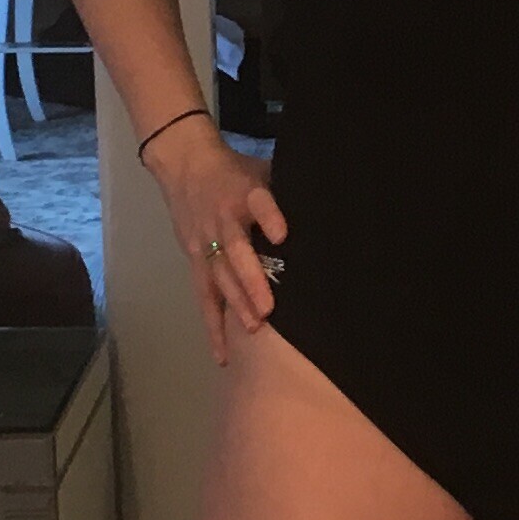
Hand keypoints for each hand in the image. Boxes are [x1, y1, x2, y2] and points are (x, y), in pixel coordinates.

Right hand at [144, 122, 287, 362]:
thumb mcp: (263, 170)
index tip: (281, 233)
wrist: (185, 165)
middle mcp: (223, 220)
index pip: (258, 201)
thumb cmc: (237, 172)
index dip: (269, 216)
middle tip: (268, 309)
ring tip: (253, 329)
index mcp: (245, 194)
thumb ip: (288, 191)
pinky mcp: (194, 260)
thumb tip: (333, 207)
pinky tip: (222, 354)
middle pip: (236, 251)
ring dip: (235, 304)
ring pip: (219, 277)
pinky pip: (204, 296)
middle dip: (250, 281)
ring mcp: (206, 242)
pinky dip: (212, 326)